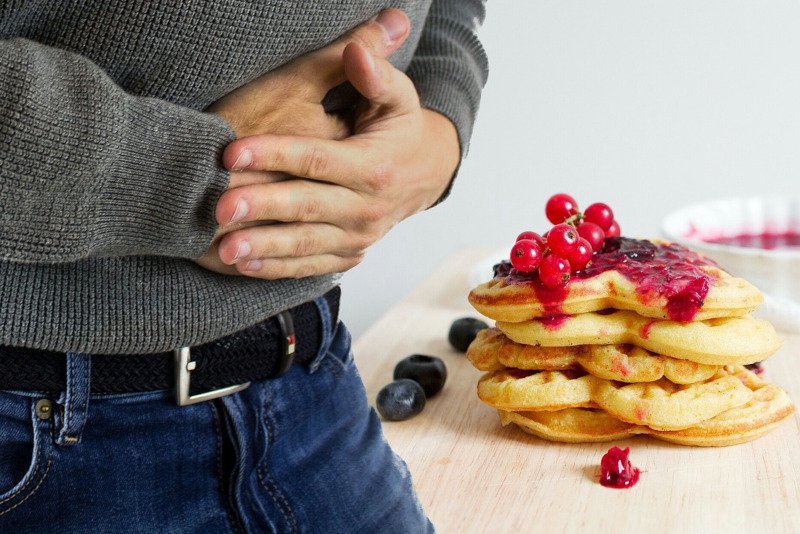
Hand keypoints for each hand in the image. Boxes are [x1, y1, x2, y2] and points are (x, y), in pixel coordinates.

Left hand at [196, 9, 410, 274]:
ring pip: (306, 244)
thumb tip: (355, 48)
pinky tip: (244, 266)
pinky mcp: (349, 253)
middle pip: (307, 207)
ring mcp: (358, 236)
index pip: (318, 160)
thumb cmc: (400, 129)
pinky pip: (311, 265)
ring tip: (225, 249)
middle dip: (262, 208)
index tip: (232, 152)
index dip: (275, 154)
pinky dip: (278, 269)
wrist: (426, 174)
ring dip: (264, 248)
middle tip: (219, 208)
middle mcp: (367, 207)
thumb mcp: (399, 98)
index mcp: (374, 167)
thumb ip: (376, 74)